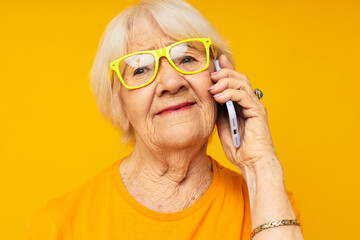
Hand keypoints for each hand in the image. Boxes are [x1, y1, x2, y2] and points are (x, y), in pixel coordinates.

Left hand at [209, 55, 276, 170]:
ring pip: (242, 83)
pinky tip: (218, 97)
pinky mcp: (257, 112)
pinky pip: (243, 96)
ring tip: (212, 86)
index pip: (234, 81)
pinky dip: (230, 93)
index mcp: (242, 104)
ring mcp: (255, 106)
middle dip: (223, 73)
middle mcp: (250, 102)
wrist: (252, 163)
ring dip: (225, 81)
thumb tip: (210, 96)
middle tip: (210, 75)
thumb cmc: (239, 148)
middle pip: (239, 78)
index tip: (213, 62)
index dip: (225, 69)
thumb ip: (219, 110)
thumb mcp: (222, 125)